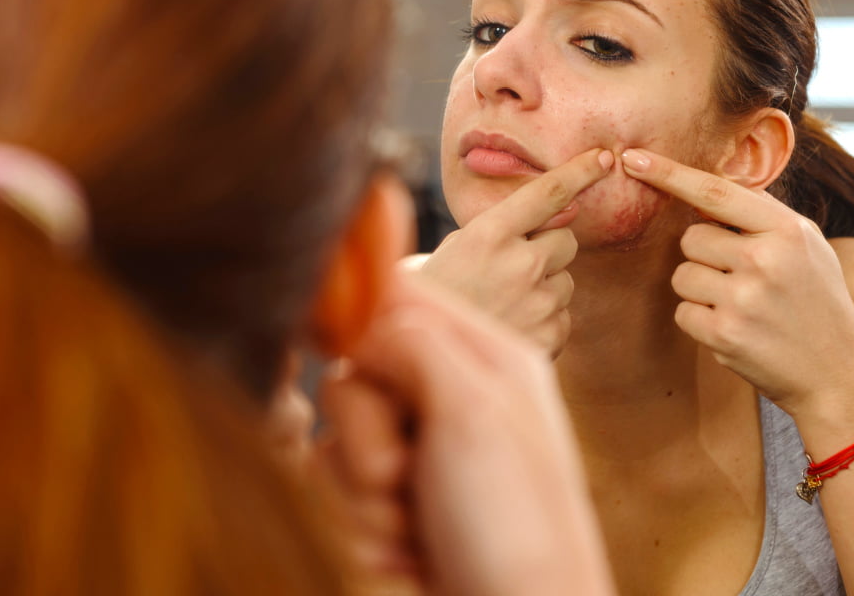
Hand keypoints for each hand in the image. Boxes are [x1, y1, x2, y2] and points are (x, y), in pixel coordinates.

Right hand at [319, 272, 615, 595]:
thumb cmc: (515, 530)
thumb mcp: (473, 414)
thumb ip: (416, 343)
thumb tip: (365, 314)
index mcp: (487, 359)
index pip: (403, 296)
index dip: (363, 322)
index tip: (345, 358)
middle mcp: (454, 398)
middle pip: (356, 372)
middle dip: (364, 435)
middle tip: (402, 477)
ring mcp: (425, 455)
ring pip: (338, 438)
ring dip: (362, 496)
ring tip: (413, 531)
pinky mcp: (399, 506)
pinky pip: (339, 492)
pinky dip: (364, 530)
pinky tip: (409, 557)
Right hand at [410, 148, 613, 355]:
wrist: (421, 356)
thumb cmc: (436, 297)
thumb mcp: (455, 248)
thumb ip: (502, 230)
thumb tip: (555, 217)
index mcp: (489, 234)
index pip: (548, 192)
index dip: (580, 171)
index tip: (602, 157)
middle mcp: (519, 264)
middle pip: (566, 241)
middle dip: (548, 250)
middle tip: (515, 268)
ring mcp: (537, 303)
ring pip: (565, 281)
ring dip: (544, 288)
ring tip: (506, 305)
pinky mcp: (548, 336)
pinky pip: (563, 318)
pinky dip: (543, 322)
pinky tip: (511, 327)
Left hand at [619, 147, 853, 418]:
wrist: (839, 376)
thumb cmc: (817, 304)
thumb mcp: (808, 248)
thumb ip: (762, 216)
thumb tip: (707, 186)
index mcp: (787, 230)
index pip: (714, 191)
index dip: (669, 173)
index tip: (633, 158)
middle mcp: (765, 259)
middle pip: (691, 238)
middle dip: (706, 256)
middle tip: (745, 281)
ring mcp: (744, 298)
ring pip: (681, 275)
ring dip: (701, 290)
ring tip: (744, 307)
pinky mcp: (724, 334)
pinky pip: (682, 312)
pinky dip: (701, 322)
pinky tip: (737, 330)